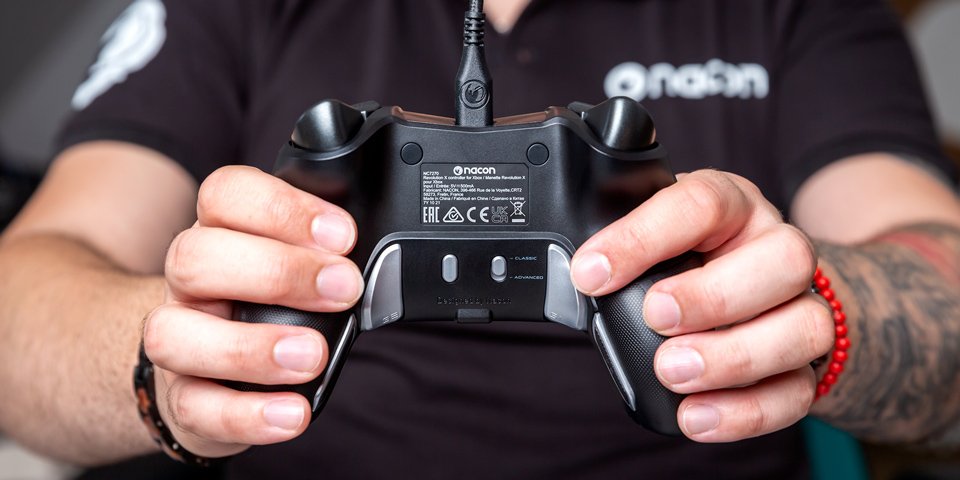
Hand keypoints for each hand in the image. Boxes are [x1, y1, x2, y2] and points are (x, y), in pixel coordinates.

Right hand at [142, 166, 362, 457]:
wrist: (214, 374)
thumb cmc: (269, 308)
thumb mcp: (298, 266)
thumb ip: (327, 256)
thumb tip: (383, 263)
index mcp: (220, 234)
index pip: (225, 194)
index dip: (282, 208)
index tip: (342, 235)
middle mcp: (190, 283)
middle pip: (195, 257)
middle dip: (277, 272)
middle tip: (343, 290)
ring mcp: (178, 341)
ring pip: (173, 335)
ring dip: (250, 348)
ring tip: (312, 356)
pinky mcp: (183, 399)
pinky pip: (196, 407)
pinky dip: (247, 414)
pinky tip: (292, 413)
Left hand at [571, 170, 833, 441]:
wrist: (753, 288)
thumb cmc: (689, 259)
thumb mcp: (656, 236)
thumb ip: (626, 253)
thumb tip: (580, 279)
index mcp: (733, 206)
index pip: (702, 203)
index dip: (643, 237)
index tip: (591, 273)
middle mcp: (777, 248)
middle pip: (785, 259)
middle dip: (713, 295)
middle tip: (655, 318)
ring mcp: (803, 306)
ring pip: (806, 327)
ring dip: (734, 357)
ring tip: (670, 373)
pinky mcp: (808, 365)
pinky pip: (797, 392)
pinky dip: (745, 411)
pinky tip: (695, 417)